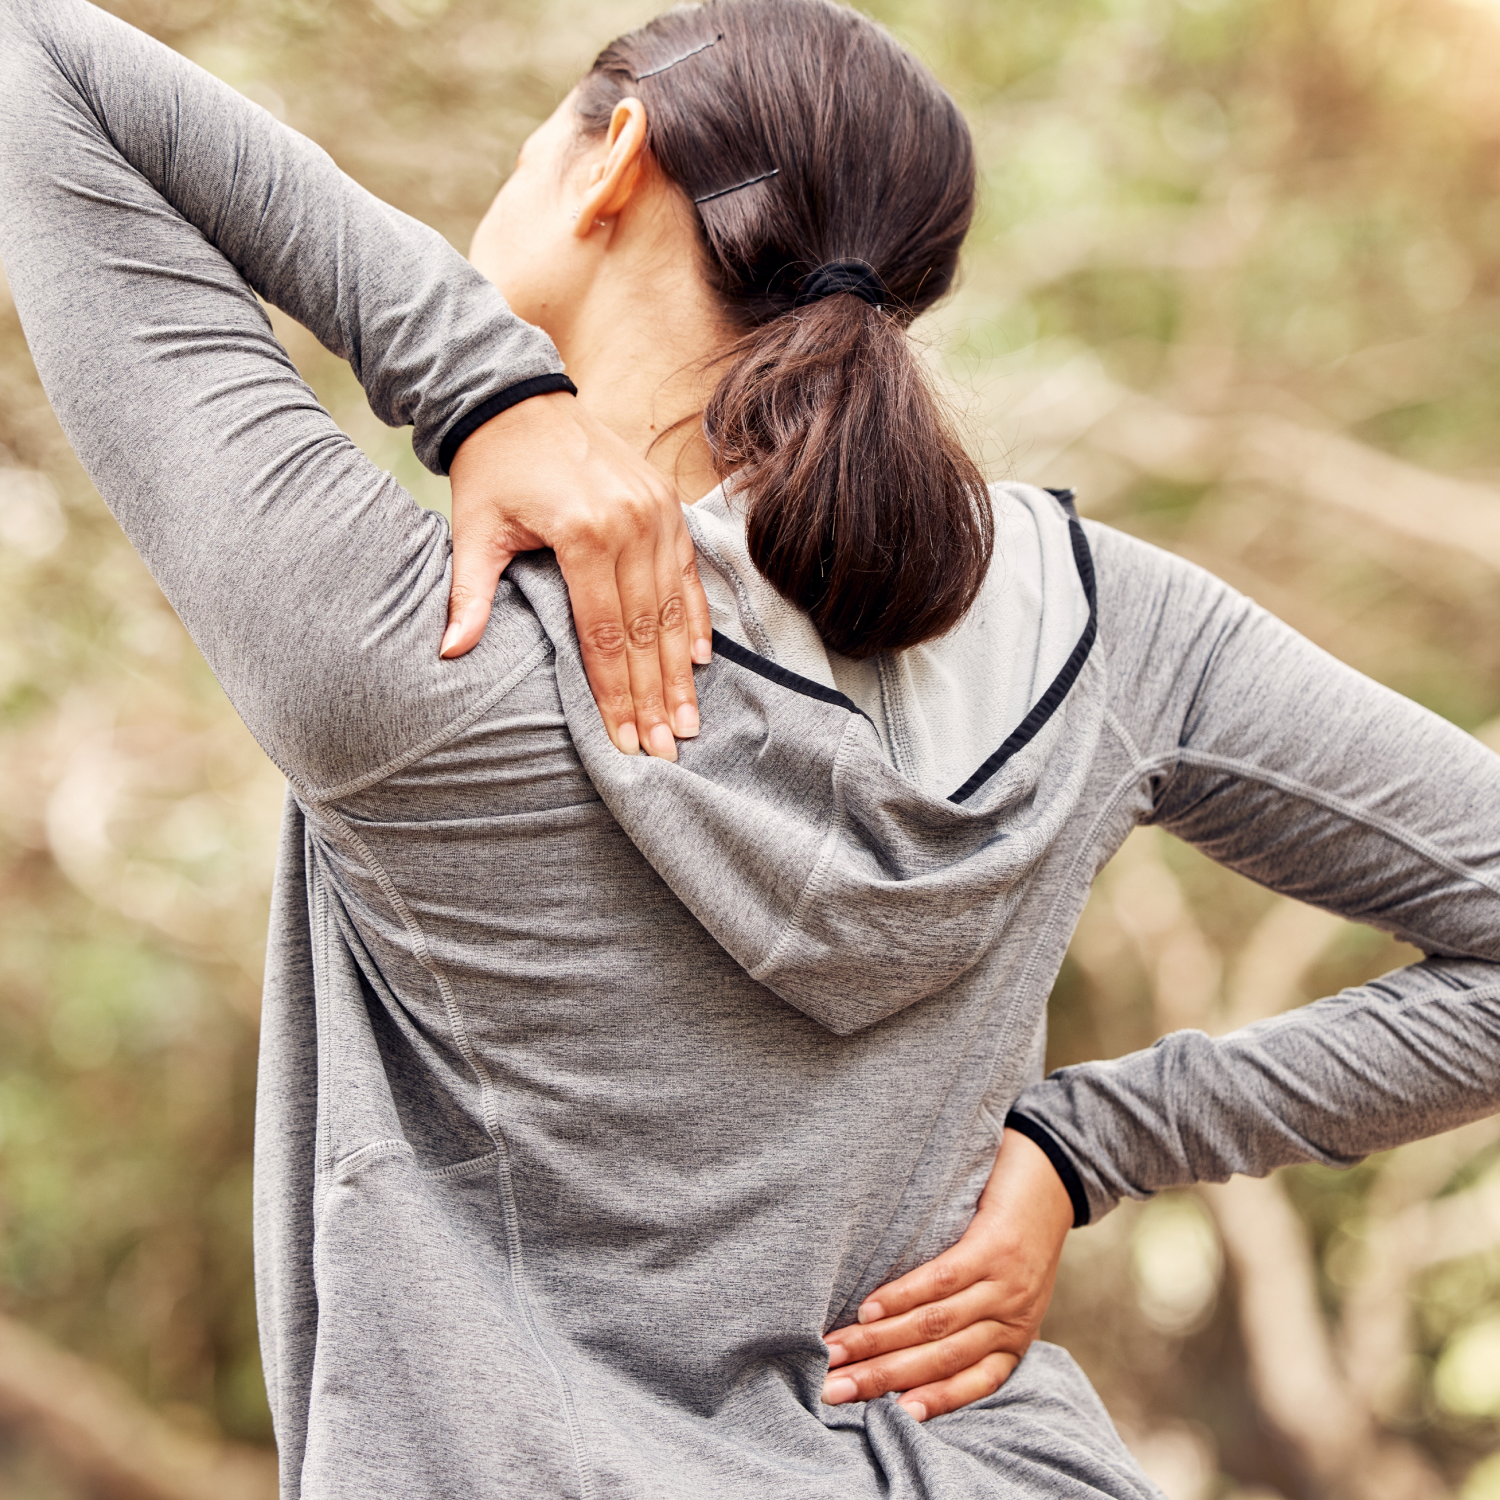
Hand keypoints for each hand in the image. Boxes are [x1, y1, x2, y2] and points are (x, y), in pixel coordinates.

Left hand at [442, 392, 713, 761]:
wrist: (519, 399)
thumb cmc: (491, 469)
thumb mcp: (473, 529)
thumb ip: (469, 593)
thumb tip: (451, 653)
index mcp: (583, 533)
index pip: (604, 634)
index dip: (616, 693)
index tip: (625, 740)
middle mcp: (631, 523)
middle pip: (646, 631)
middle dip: (656, 696)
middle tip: (666, 748)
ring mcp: (657, 512)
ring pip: (674, 609)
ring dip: (681, 671)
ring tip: (687, 721)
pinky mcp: (668, 505)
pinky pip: (688, 573)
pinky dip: (696, 619)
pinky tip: (700, 661)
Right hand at [821, 1128, 1073, 1422]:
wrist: (1054, 1175)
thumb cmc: (1019, 1234)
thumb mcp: (1007, 1291)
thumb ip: (972, 1320)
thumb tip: (906, 1349)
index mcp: (1014, 1339)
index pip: (968, 1383)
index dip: (926, 1401)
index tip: (882, 1418)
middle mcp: (1012, 1319)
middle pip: (939, 1359)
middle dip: (881, 1379)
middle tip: (832, 1391)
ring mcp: (1005, 1284)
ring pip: (934, 1325)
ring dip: (879, 1342)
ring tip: (836, 1350)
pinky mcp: (995, 1246)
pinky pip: (941, 1280)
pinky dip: (901, 1297)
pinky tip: (870, 1309)